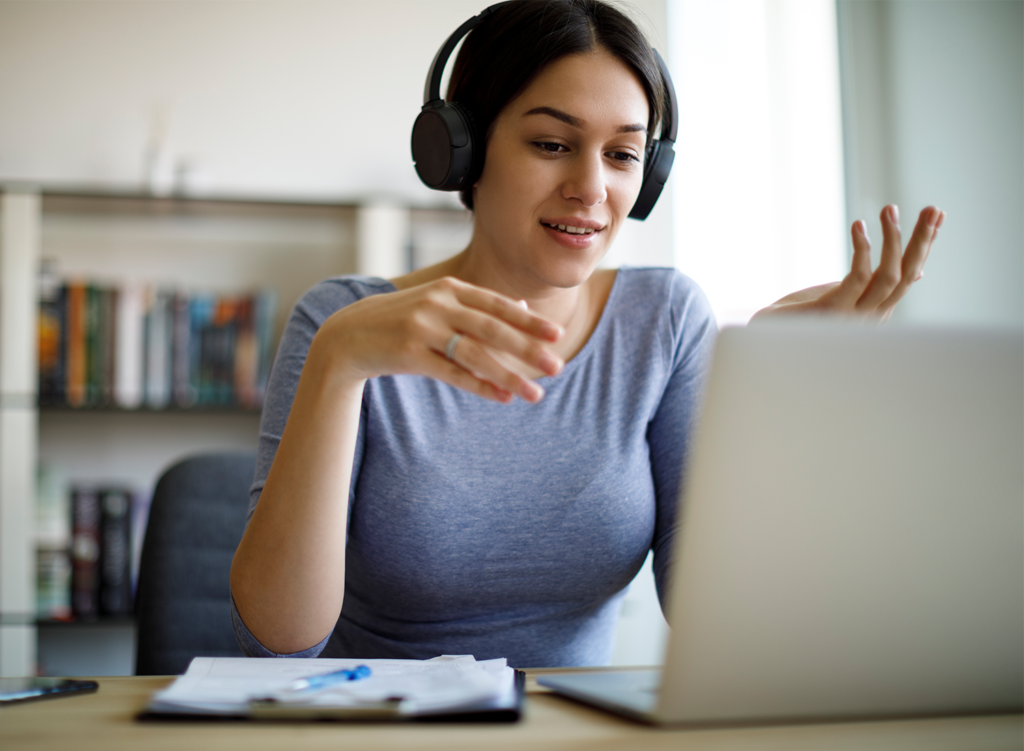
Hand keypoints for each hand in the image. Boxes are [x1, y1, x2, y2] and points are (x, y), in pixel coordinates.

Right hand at [313, 276, 563, 403]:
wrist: (349, 334)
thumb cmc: (404, 319)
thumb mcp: (440, 303)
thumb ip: (480, 305)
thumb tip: (524, 305)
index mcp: (450, 288)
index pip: (497, 304)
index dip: (528, 320)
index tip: (556, 335)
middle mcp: (438, 304)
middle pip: (492, 328)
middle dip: (527, 349)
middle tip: (557, 367)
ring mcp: (422, 327)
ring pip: (475, 354)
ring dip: (508, 375)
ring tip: (534, 393)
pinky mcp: (409, 353)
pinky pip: (452, 373)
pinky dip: (480, 386)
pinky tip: (502, 398)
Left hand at [751, 205, 944, 322]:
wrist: (765, 334)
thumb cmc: (805, 315)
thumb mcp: (848, 295)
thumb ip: (877, 284)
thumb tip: (920, 272)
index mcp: (877, 311)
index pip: (910, 275)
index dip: (925, 245)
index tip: (937, 215)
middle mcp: (871, 318)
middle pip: (907, 276)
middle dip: (922, 241)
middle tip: (932, 208)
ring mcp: (852, 318)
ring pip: (888, 277)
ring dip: (893, 240)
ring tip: (890, 209)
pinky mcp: (830, 312)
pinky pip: (856, 278)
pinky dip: (862, 250)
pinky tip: (859, 226)